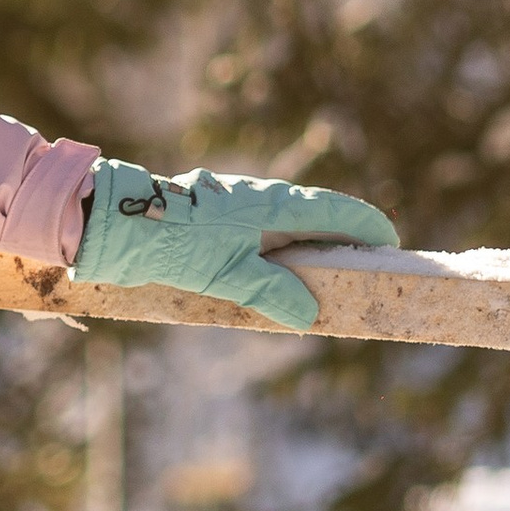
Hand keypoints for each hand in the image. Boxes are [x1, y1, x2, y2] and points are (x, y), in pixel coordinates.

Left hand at [71, 159, 395, 331]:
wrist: (118, 221)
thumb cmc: (175, 244)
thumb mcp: (230, 276)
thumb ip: (273, 293)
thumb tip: (309, 314)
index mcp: (273, 205)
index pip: (336, 211)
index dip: (366, 226)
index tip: (391, 243)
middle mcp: (259, 196)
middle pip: (315, 213)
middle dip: (343, 235)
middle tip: (364, 261)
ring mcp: (235, 202)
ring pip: (285, 220)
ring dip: (309, 242)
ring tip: (324, 271)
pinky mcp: (214, 214)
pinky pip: (261, 229)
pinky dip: (279, 247)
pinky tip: (271, 270)